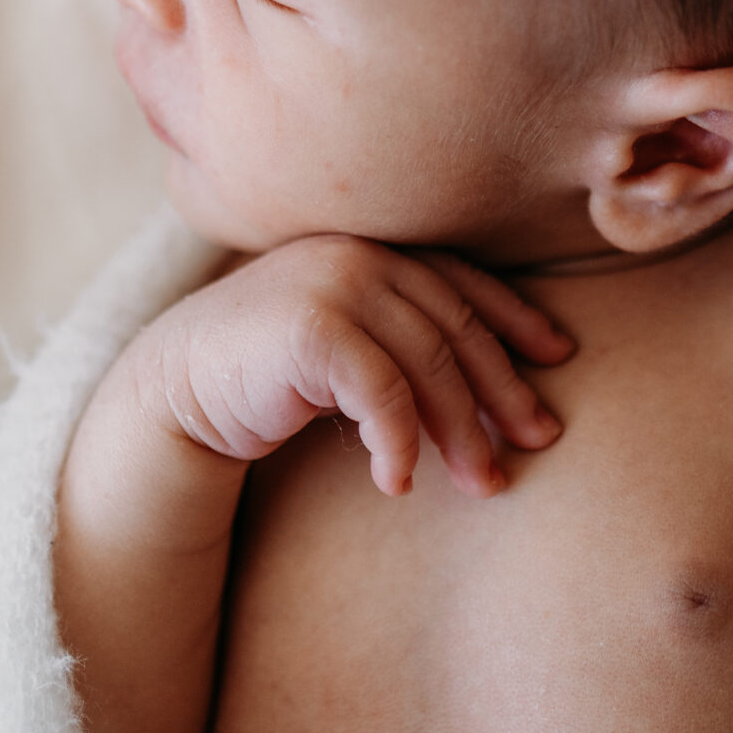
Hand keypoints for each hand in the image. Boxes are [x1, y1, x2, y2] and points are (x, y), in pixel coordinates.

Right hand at [124, 235, 572, 497]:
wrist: (174, 386)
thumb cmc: (266, 373)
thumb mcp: (345, 344)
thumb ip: (399, 339)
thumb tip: (495, 391)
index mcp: (372, 248)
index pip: (462, 281)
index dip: (516, 317)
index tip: (559, 354)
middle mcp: (360, 254)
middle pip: (456, 327)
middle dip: (503, 389)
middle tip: (538, 440)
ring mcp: (335, 283)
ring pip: (430, 363)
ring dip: (462, 431)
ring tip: (482, 484)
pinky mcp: (312, 326)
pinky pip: (382, 391)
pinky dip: (400, 441)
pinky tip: (400, 483)